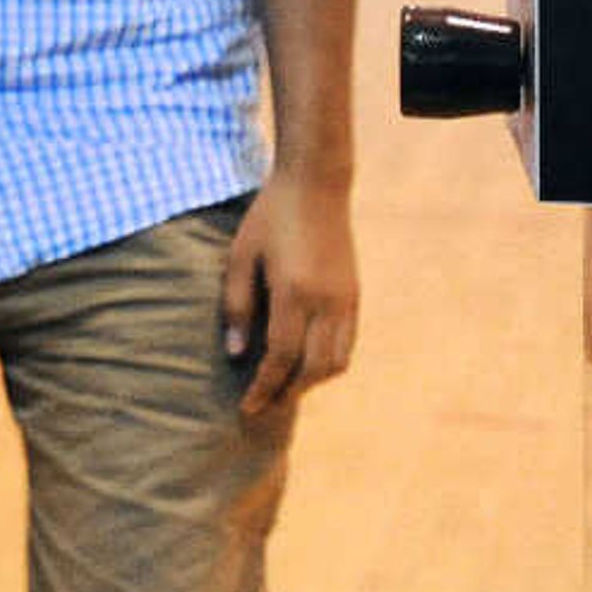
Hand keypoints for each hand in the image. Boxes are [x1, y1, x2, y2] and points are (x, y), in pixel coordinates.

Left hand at [221, 163, 357, 417]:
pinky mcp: (354, 295)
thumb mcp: (240, 256)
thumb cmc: (269, 217)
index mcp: (294, 293)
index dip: (264, 388)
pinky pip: (346, 344)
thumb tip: (237, 354)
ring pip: (336, 363)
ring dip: (310, 383)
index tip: (247, 407)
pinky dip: (327, 364)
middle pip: (312, 370)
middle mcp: (326, 302)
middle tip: (263, 407)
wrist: (316, 185)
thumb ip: (238, 306)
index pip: (281, 358)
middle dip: (287, 394)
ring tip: (283, 389)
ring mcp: (346, 300)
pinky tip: (305, 364)